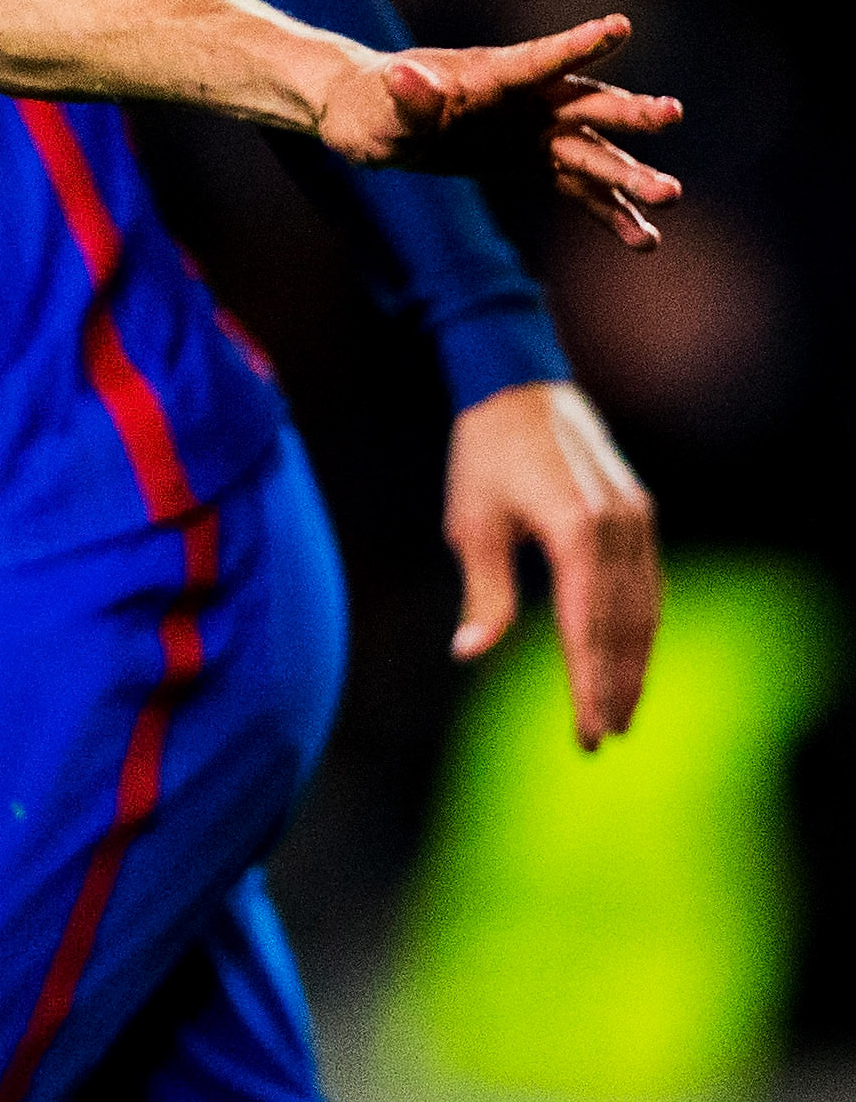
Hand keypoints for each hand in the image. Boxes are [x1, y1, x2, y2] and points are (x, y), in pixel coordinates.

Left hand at [316, 14, 682, 248]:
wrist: (371, 118)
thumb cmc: (369, 104)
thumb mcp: (381, 105)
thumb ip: (406, 96)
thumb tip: (408, 76)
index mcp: (489, 75)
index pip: (537, 59)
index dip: (576, 44)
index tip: (619, 26)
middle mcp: (524, 100)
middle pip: (583, 105)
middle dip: (626, 112)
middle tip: (671, 115)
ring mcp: (534, 131)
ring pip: (592, 152)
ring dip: (630, 174)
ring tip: (669, 198)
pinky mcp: (533, 161)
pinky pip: (579, 188)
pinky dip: (610, 212)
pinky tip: (643, 241)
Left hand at [444, 379, 658, 749]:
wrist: (517, 385)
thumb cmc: (484, 454)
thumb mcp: (473, 524)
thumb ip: (484, 593)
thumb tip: (470, 652)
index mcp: (577, 533)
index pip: (589, 630)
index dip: (588, 686)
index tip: (588, 733)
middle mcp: (618, 529)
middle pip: (626, 626)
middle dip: (616, 684)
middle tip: (606, 734)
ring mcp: (637, 519)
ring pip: (646, 606)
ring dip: (636, 659)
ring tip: (622, 707)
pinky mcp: (639, 511)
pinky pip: (648, 579)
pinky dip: (642, 621)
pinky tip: (632, 650)